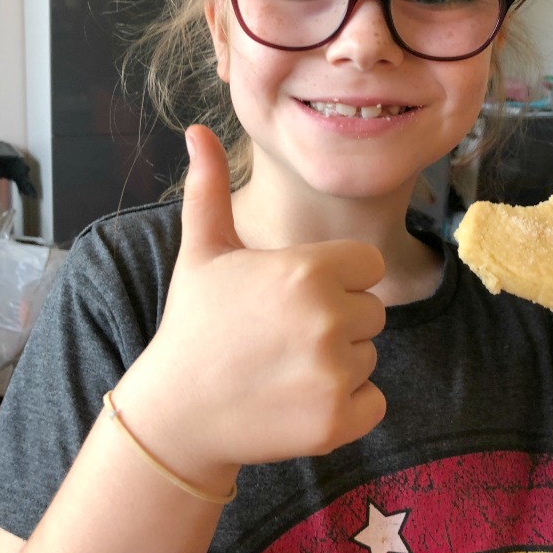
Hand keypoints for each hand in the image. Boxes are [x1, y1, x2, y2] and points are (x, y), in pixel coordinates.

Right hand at [120, 125, 386, 486]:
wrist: (178, 414)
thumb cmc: (194, 324)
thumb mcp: (202, 251)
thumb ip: (209, 188)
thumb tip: (197, 130)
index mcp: (307, 270)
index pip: (366, 267)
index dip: (336, 280)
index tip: (296, 296)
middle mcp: (328, 318)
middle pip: (372, 312)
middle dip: (338, 322)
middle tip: (285, 336)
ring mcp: (334, 374)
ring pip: (370, 356)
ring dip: (339, 364)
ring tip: (285, 368)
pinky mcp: (337, 422)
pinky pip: (374, 401)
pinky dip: (347, 406)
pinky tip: (299, 400)